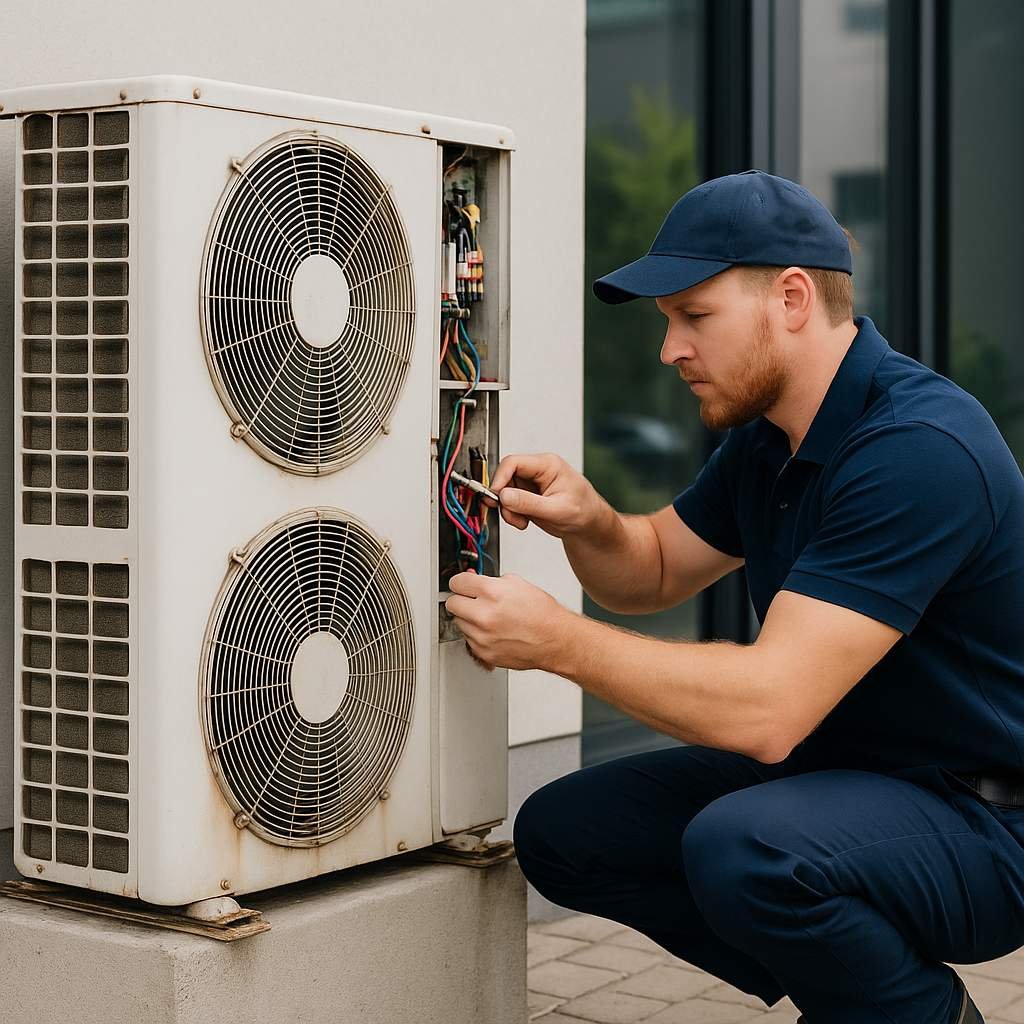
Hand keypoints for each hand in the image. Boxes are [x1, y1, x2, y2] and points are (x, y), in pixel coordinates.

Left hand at [444, 570, 569, 670]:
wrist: (555, 640)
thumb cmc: (542, 614)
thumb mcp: (517, 584)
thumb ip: (491, 581)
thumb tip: (474, 581)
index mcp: (491, 593)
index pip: (457, 582)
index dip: (461, 582)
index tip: (462, 584)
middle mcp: (483, 615)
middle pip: (452, 603)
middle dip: (461, 599)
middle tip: (472, 600)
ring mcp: (482, 636)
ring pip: (459, 622)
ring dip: (469, 618)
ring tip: (490, 617)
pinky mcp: (483, 653)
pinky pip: (469, 639)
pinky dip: (477, 635)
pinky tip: (494, 631)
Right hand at [483, 452, 603, 538]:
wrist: (589, 524)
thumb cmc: (583, 511)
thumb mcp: (557, 509)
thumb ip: (529, 503)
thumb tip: (504, 496)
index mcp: (547, 465)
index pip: (513, 462)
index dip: (500, 478)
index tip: (495, 496)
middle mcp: (537, 471)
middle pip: (506, 477)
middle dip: (504, 499)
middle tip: (510, 515)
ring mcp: (531, 483)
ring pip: (505, 491)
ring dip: (508, 510)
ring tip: (522, 521)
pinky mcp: (527, 495)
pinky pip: (510, 502)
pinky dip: (512, 514)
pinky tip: (524, 521)